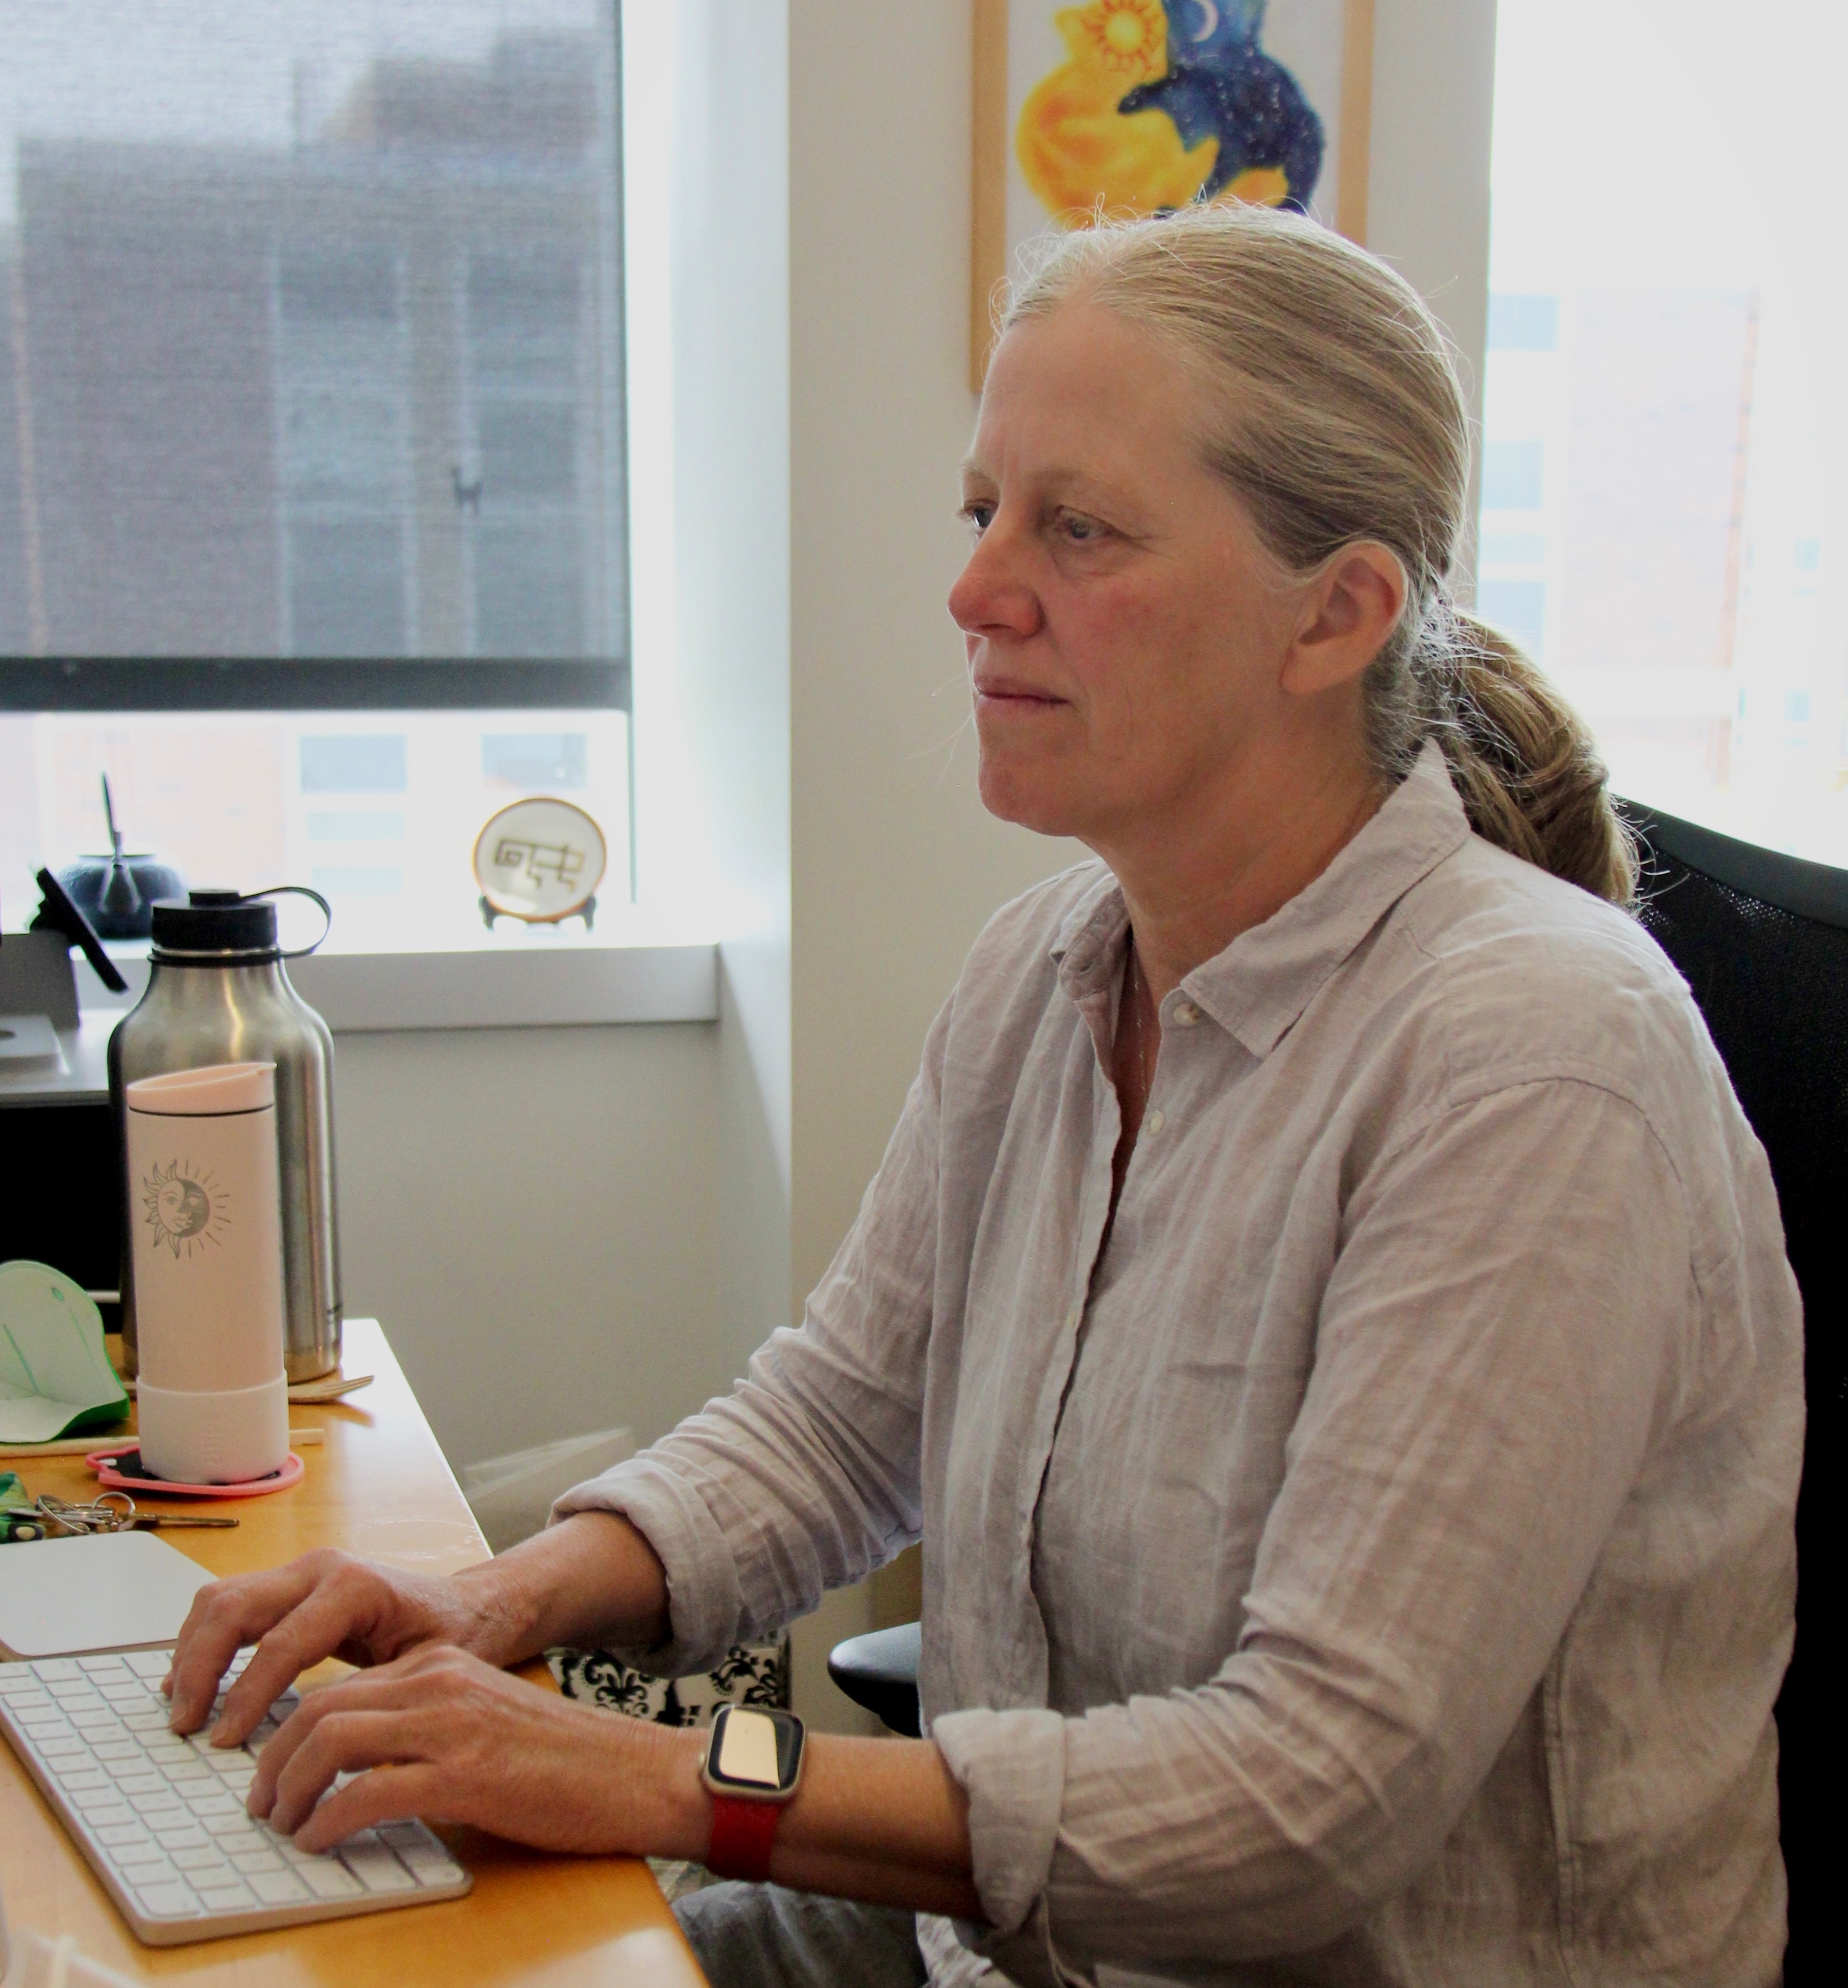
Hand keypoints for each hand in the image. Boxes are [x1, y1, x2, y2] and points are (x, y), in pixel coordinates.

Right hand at [165, 1549, 510, 1745]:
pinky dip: (203, 1640)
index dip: (245, 1697)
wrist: (472, 1606)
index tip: (224, 1742)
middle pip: (234, 1608)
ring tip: (182, 1707)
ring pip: (221, 1598)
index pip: (279, 1645)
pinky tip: (192, 1681)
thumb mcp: (424, 1671)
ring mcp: (302, 1570)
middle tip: (187, 1726)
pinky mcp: (291, 1583)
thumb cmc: (455, 1638)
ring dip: (192, 1651)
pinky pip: (231, 1602)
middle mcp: (321, 1568)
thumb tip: (312, 1740)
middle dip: (201, 1668)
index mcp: (354, 1587)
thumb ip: (368, 1698)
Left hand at [245, 1643, 703, 1855]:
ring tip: (282, 1826)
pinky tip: (321, 1842)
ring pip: (331, 1740)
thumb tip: (355, 1766)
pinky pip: (367, 1793)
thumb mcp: (484, 1720)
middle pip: (319, 1708)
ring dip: (288, 1789)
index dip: (286, 1732)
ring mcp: (453, 1726)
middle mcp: (440, 1682)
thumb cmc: (562, 1761)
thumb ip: (426, 1725)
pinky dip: (328, 1821)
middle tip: (260, 1805)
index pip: (336, 1685)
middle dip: (271, 1760)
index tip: (269, 1772)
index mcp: (443, 1665)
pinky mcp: (465, 1776)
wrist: (633, 1773)